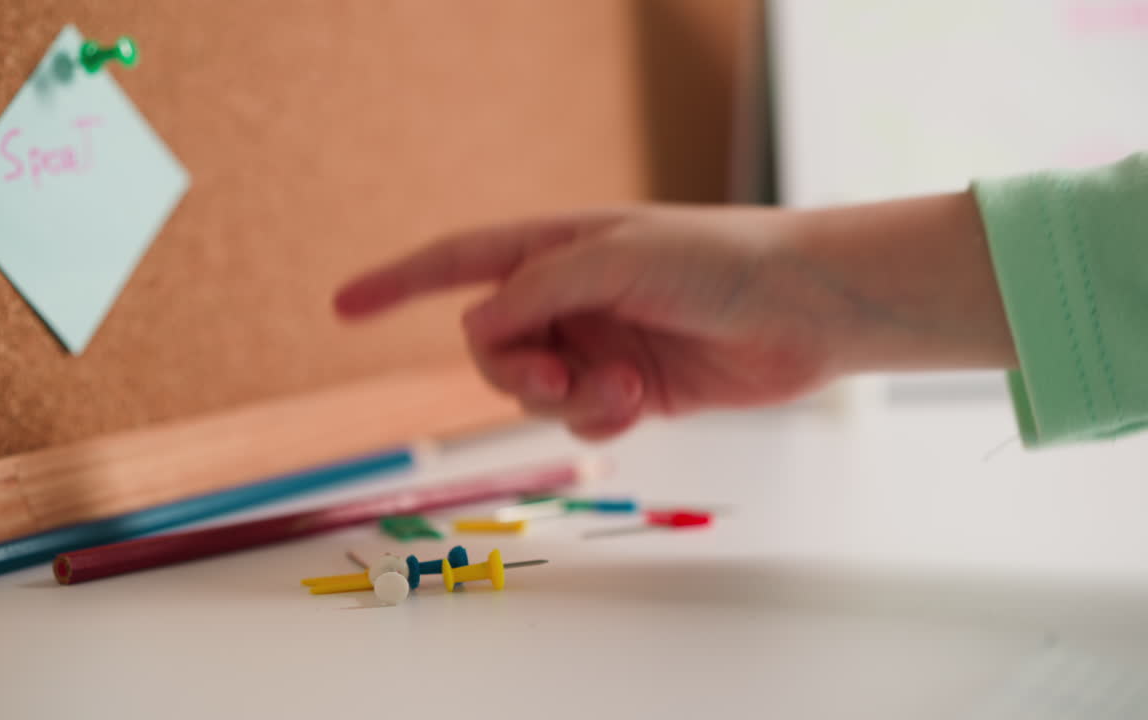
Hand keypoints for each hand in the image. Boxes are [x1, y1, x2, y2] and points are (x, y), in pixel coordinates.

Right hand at [334, 207, 842, 438]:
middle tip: (555, 379)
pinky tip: (640, 402)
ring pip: (534, 391)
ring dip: (567, 399)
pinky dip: (599, 419)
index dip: (396, 283)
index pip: (457, 262)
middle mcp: (569, 297)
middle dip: (513, 370)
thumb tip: (475, 326)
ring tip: (623, 389)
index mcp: (556, 248)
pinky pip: (581, 420)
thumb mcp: (618, 259)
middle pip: (492, 346)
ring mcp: (597, 344)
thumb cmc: (719, 260)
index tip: (342, 306)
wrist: (804, 309)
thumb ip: (538, 290)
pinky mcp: (630, 389)